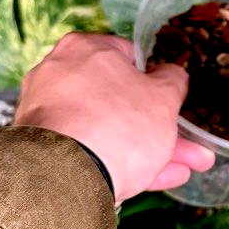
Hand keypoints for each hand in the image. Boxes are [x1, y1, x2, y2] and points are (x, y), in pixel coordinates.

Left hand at [14, 33, 213, 202]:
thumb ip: (173, 80)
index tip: (169, 101)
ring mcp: (47, 114)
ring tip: (182, 169)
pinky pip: (90, 151)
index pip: (127, 56)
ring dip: (147, 149)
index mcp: (84, 48)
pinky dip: (120, 162)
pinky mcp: (43, 149)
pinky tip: (154, 180)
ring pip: (108, 129)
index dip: (154, 81)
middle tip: (184, 143)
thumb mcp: (164, 96)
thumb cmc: (119, 124)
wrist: (67, 177)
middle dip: (157, 125)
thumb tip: (171, 75)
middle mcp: (58, 75)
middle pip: (119, 100)